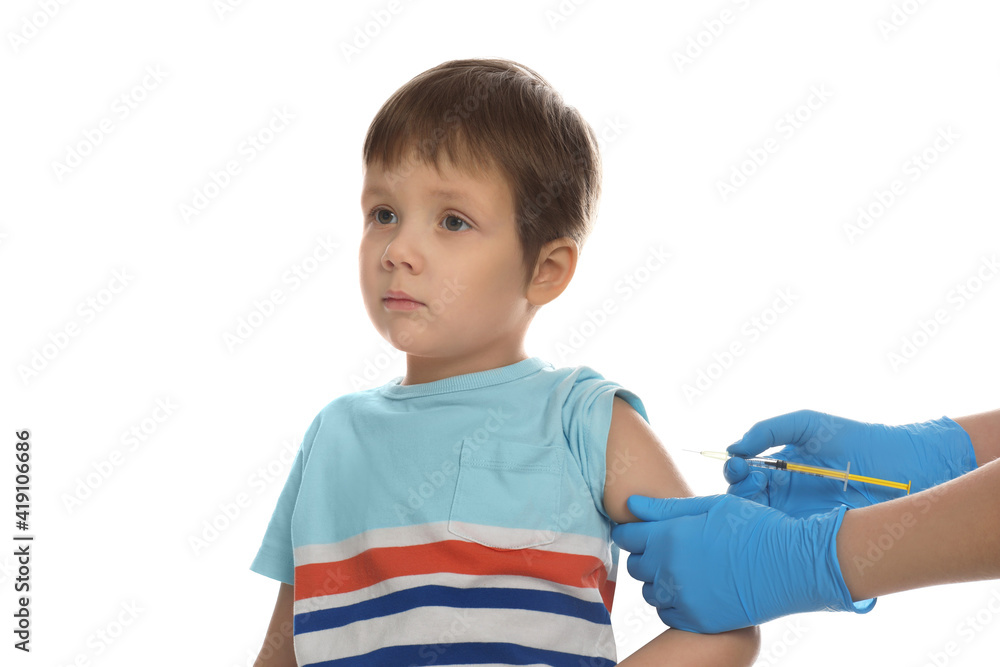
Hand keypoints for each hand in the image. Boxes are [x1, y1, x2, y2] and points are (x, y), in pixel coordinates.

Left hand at [612, 494, 873, 633]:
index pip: (627, 537)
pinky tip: (695, 591)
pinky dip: (674, 604)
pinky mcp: (697, 620)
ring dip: (660, 581)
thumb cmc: (754, 527)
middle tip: (672, 549)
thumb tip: (632, 506)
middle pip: (636, 565)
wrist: (790, 565)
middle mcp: (669, 569)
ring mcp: (682, 598)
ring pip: (650, 592)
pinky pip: (667, 614)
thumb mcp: (711, 506)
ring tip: (687, 570)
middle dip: (647, 556)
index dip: (634, 532)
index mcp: (669, 537)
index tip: (647, 532)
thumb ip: (666, 508)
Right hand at [724, 410, 975, 516]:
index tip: (740, 464)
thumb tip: (733, 449)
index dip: (735, 469)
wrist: (900, 466)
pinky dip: (770, 532)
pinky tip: (772, 520)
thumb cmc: (855, 440)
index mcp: (781, 468)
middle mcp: (785, 494)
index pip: (745, 473)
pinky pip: (784, 538)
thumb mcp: (806, 424)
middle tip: (749, 481)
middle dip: (738, 489)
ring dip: (750, 510)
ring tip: (759, 498)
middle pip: (745, 498)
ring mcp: (798, 516)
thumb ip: (768, 430)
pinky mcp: (813, 535)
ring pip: (759, 520)